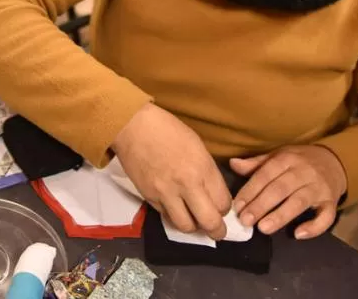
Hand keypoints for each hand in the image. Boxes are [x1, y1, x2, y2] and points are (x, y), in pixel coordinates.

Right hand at [112, 104, 231, 237]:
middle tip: (217, 230)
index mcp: (203, 168)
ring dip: (194, 226)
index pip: (223, 203)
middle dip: (217, 230)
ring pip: (186, 226)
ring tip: (194, 220)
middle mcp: (187, 185)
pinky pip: (166, 216)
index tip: (220, 206)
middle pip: (209, 222)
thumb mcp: (197, 146)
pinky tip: (175, 208)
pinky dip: (174, 216)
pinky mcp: (149, 197)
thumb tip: (212, 192)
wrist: (133, 127)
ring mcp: (166, 193)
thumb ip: (207, 172)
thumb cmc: (168, 129)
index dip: (224, 208)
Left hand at [231, 145, 346, 238]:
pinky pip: (326, 216)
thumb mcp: (278, 156)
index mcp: (287, 159)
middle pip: (280, 189)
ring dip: (280, 216)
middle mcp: (303, 172)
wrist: (335, 161)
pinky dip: (314, 226)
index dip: (250, 190)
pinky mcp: (332, 202)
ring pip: (299, 202)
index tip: (236, 206)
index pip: (265, 174)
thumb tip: (232, 164)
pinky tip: (298, 234)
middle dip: (261, 205)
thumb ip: (256, 164)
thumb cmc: (299, 161)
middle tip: (245, 221)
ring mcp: (319, 187)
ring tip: (263, 228)